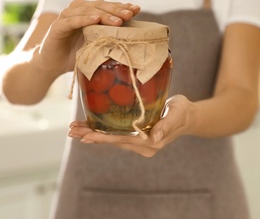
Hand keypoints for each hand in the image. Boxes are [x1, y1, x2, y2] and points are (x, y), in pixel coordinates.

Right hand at [37, 0, 139, 71]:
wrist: (52, 64)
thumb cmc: (75, 54)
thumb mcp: (96, 45)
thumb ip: (108, 38)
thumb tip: (133, 39)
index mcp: (87, 13)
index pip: (107, 6)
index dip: (121, 6)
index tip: (136, 9)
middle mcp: (77, 11)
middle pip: (99, 6)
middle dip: (116, 9)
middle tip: (130, 14)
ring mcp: (66, 17)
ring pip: (87, 11)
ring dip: (103, 14)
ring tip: (118, 20)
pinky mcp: (57, 27)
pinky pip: (71, 21)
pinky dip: (83, 19)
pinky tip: (95, 20)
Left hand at [68, 95, 191, 156]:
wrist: (188, 116)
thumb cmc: (183, 112)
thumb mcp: (177, 114)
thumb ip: (166, 125)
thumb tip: (153, 137)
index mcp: (151, 143)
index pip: (123, 141)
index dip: (103, 138)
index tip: (86, 136)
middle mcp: (143, 146)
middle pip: (113, 142)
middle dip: (92, 136)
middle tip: (72, 131)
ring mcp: (139, 143)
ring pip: (112, 139)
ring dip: (93, 134)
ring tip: (74, 129)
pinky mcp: (136, 137)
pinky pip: (116, 136)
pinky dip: (102, 132)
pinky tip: (88, 128)